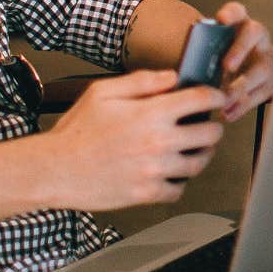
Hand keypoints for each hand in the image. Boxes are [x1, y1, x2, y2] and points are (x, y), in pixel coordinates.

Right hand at [37, 69, 226, 208]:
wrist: (55, 169)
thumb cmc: (76, 131)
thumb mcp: (103, 93)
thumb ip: (142, 81)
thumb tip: (172, 78)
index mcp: (150, 113)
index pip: (200, 100)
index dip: (216, 96)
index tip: (217, 98)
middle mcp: (158, 142)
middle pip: (210, 134)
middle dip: (212, 127)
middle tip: (206, 126)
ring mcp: (155, 170)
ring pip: (199, 163)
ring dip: (201, 154)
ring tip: (193, 149)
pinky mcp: (147, 193)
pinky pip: (179, 189)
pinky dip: (179, 182)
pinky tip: (170, 173)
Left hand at [211, 1, 272, 121]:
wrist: (237, 73)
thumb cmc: (216, 60)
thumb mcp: (210, 53)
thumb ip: (202, 55)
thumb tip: (185, 70)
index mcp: (240, 23)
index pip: (238, 11)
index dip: (232, 13)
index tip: (222, 19)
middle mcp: (258, 36)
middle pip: (255, 34)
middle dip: (240, 50)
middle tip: (226, 66)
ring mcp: (268, 57)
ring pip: (263, 68)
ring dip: (243, 86)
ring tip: (224, 101)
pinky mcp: (272, 80)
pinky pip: (263, 93)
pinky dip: (244, 105)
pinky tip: (229, 113)